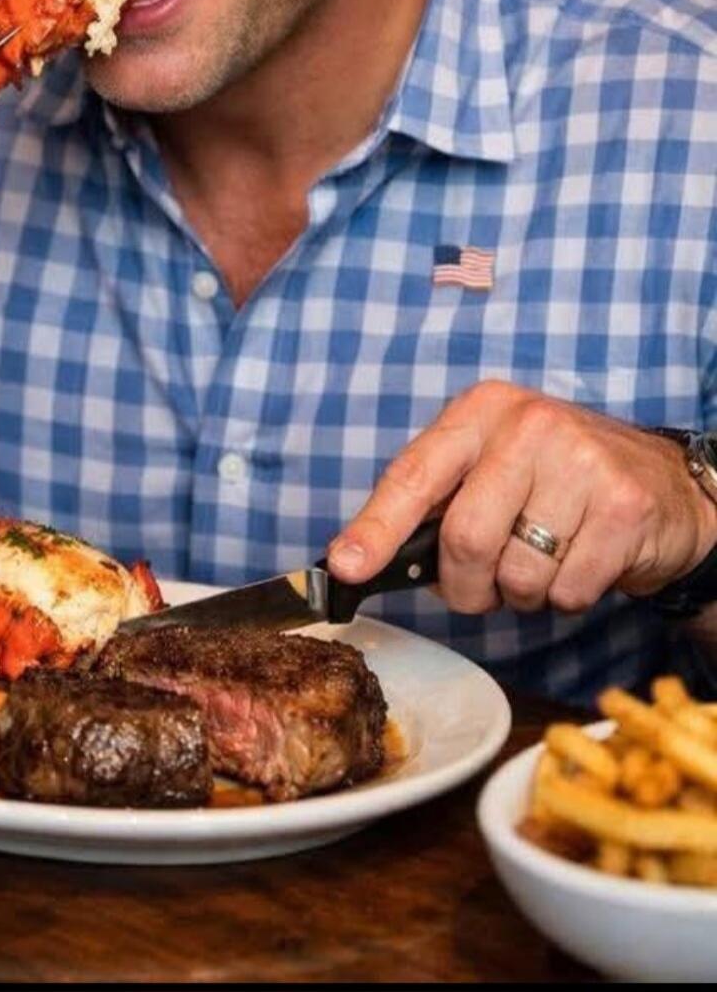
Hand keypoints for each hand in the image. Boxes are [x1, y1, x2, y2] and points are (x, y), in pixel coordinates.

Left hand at [328, 381, 716, 613]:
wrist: (663, 482)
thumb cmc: (557, 481)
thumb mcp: (492, 466)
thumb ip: (435, 502)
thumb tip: (361, 557)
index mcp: (482, 411)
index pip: (414, 474)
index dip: (376, 527)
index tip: (346, 565)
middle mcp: (529, 424)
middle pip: (464, 537)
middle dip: (466, 585)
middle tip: (482, 588)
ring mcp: (581, 461)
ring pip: (516, 574)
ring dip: (522, 594)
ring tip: (544, 561)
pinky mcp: (623, 506)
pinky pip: (568, 590)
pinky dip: (566, 597)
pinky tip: (582, 562)